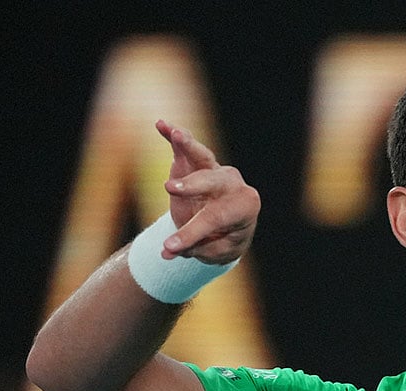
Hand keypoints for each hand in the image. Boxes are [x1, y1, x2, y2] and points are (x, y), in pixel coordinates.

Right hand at [155, 119, 259, 263]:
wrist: (225, 229)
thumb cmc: (222, 240)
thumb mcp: (214, 251)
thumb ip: (194, 247)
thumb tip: (166, 250)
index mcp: (244, 206)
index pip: (216, 217)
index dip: (191, 233)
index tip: (169, 247)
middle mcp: (233, 184)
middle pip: (212, 182)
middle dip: (191, 186)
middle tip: (169, 189)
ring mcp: (215, 169)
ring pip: (203, 156)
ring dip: (189, 145)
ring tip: (176, 134)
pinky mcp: (196, 163)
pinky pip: (186, 147)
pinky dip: (173, 136)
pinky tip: (161, 124)